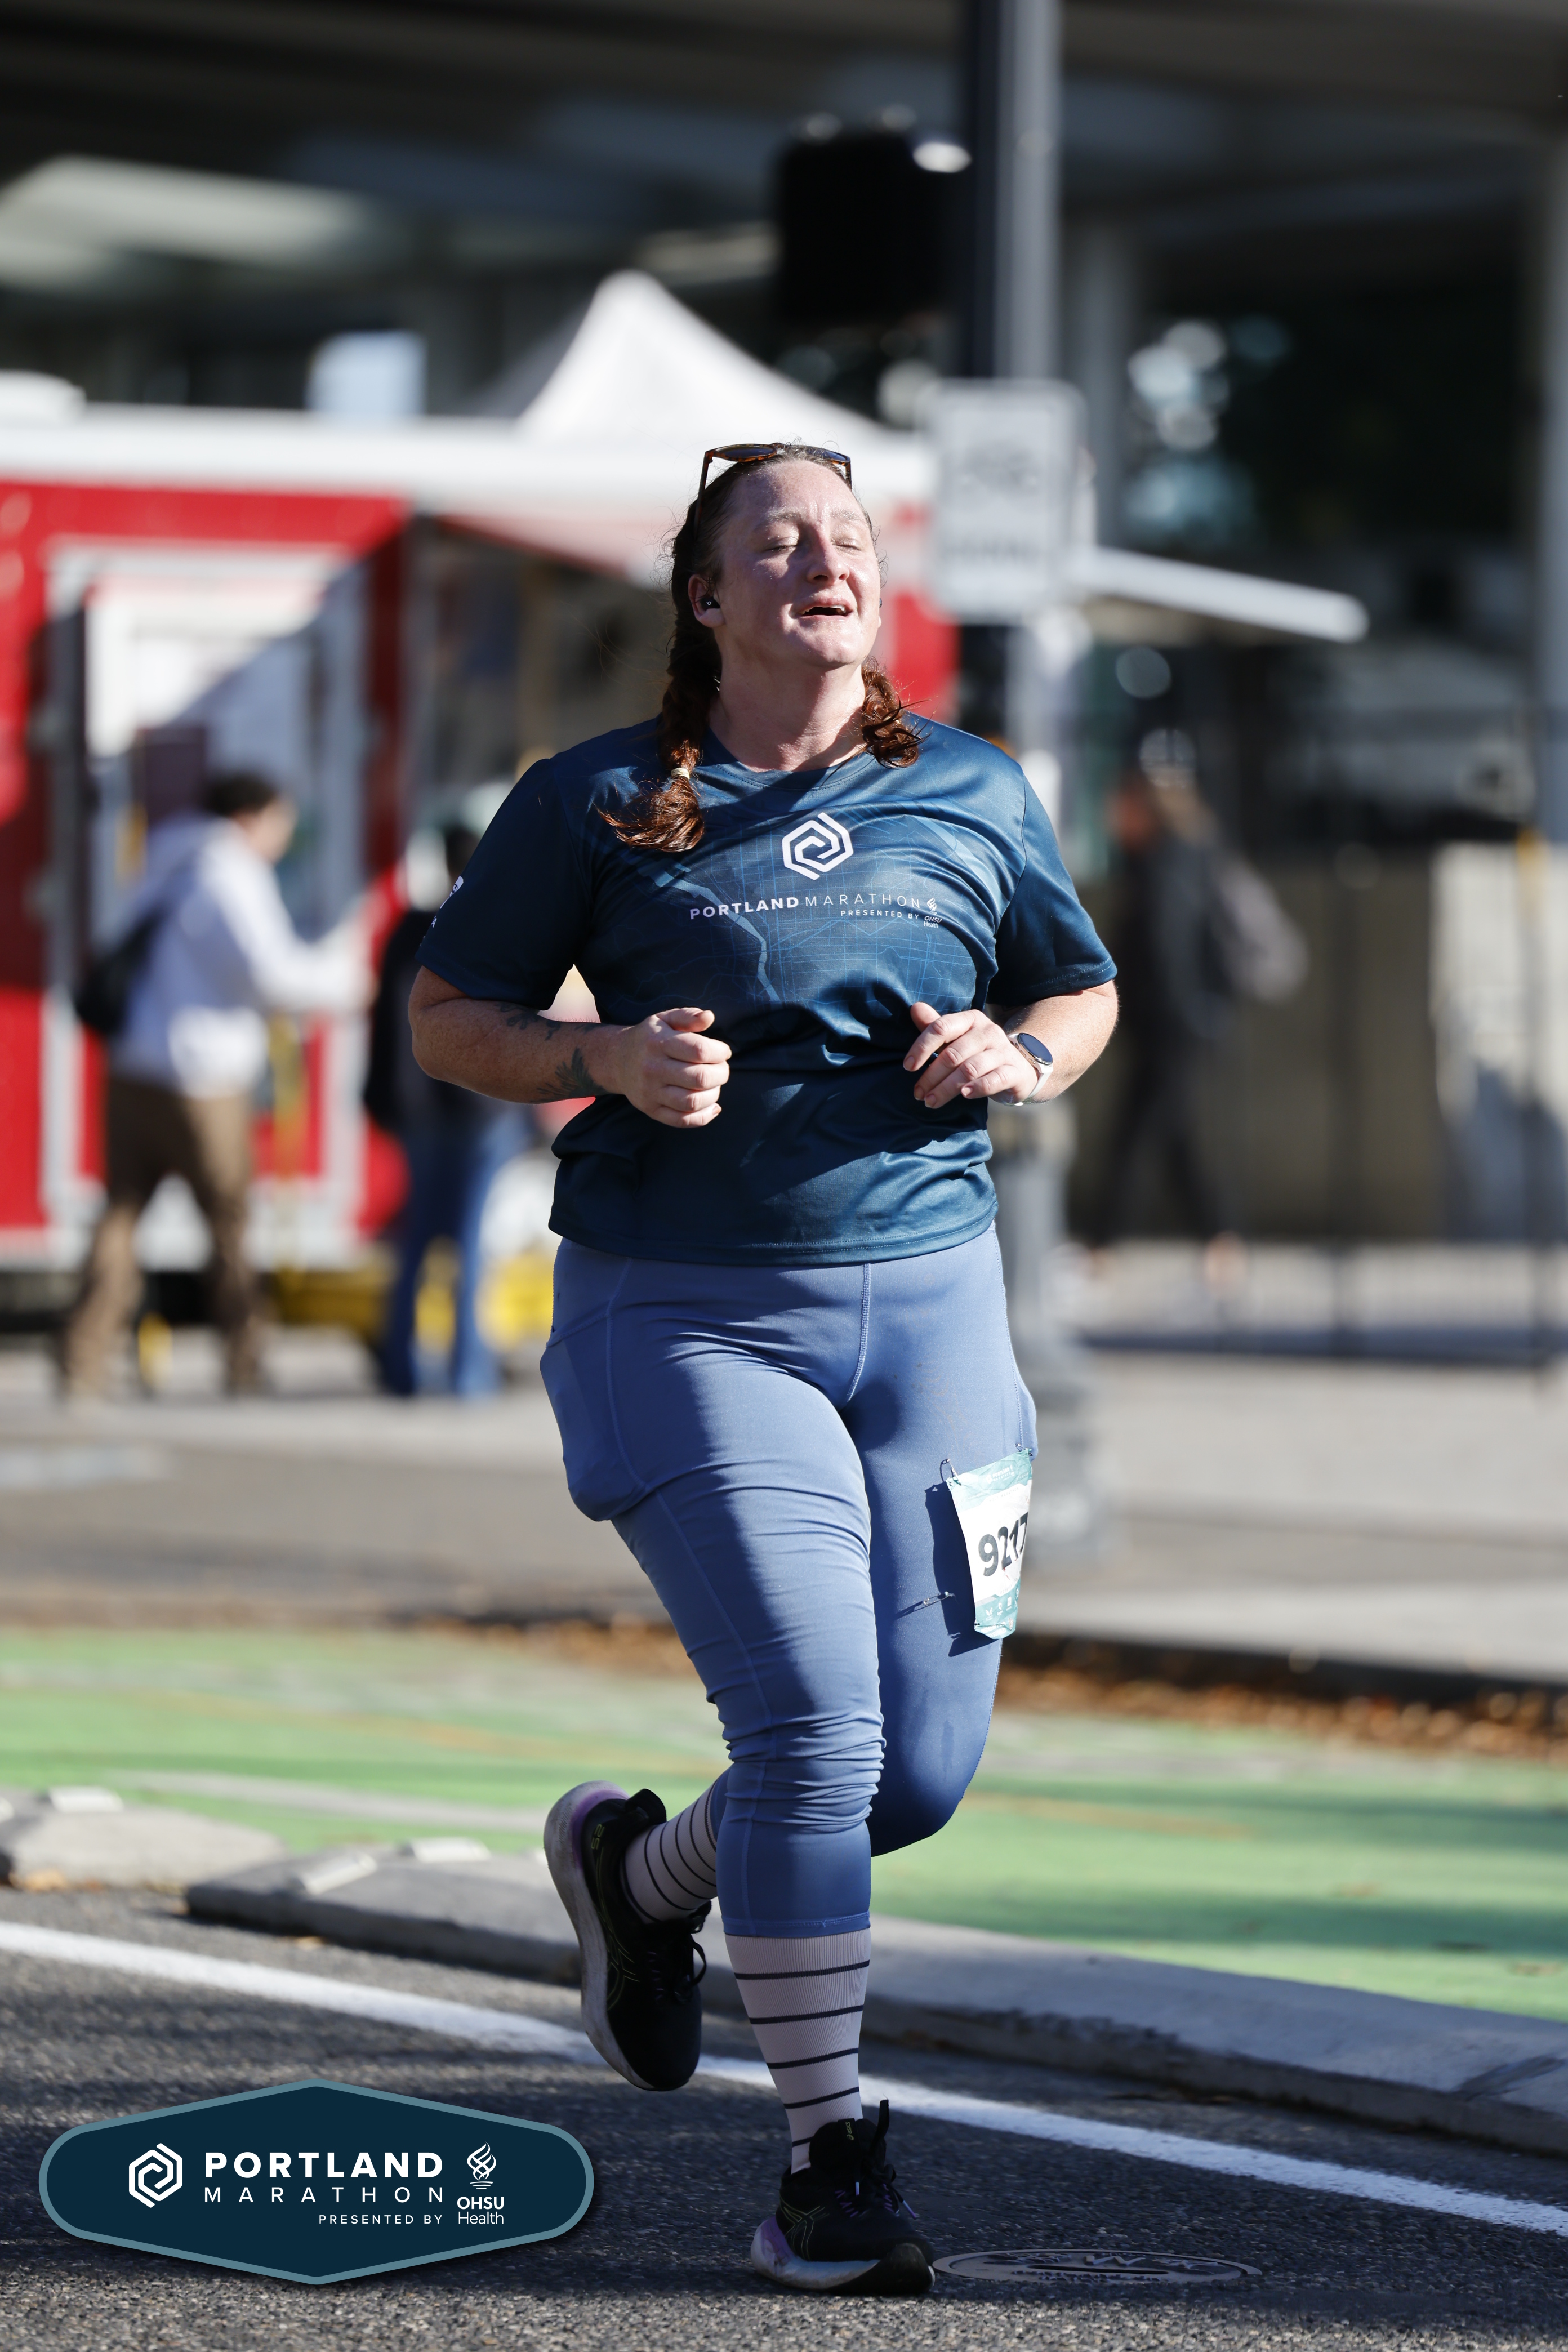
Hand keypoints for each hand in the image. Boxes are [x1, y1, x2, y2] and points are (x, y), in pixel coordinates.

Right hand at [609, 1007, 730, 1128]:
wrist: (617, 1060)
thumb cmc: (649, 1038)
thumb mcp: (665, 1019)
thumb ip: (688, 1016)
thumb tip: (709, 1017)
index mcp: (658, 1042)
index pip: (699, 1051)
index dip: (720, 1052)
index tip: (723, 1052)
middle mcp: (652, 1069)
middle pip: (700, 1078)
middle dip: (721, 1074)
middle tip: (722, 1068)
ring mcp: (650, 1092)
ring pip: (692, 1102)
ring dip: (714, 1094)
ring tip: (715, 1084)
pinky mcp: (651, 1110)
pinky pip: (682, 1120)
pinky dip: (704, 1116)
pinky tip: (712, 1105)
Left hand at [905, 1001, 1040, 1109]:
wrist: (1018, 1069)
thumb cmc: (979, 1053)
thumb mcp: (958, 1038)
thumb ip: (936, 1027)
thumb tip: (915, 1008)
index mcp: (971, 1019)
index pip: (942, 1028)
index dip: (922, 1047)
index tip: (908, 1066)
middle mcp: (988, 1032)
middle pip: (953, 1054)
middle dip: (931, 1076)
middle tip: (918, 1094)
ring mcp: (1002, 1051)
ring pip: (969, 1069)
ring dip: (946, 1088)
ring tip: (931, 1101)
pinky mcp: (1014, 1071)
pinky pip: (994, 1079)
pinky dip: (977, 1088)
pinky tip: (963, 1095)